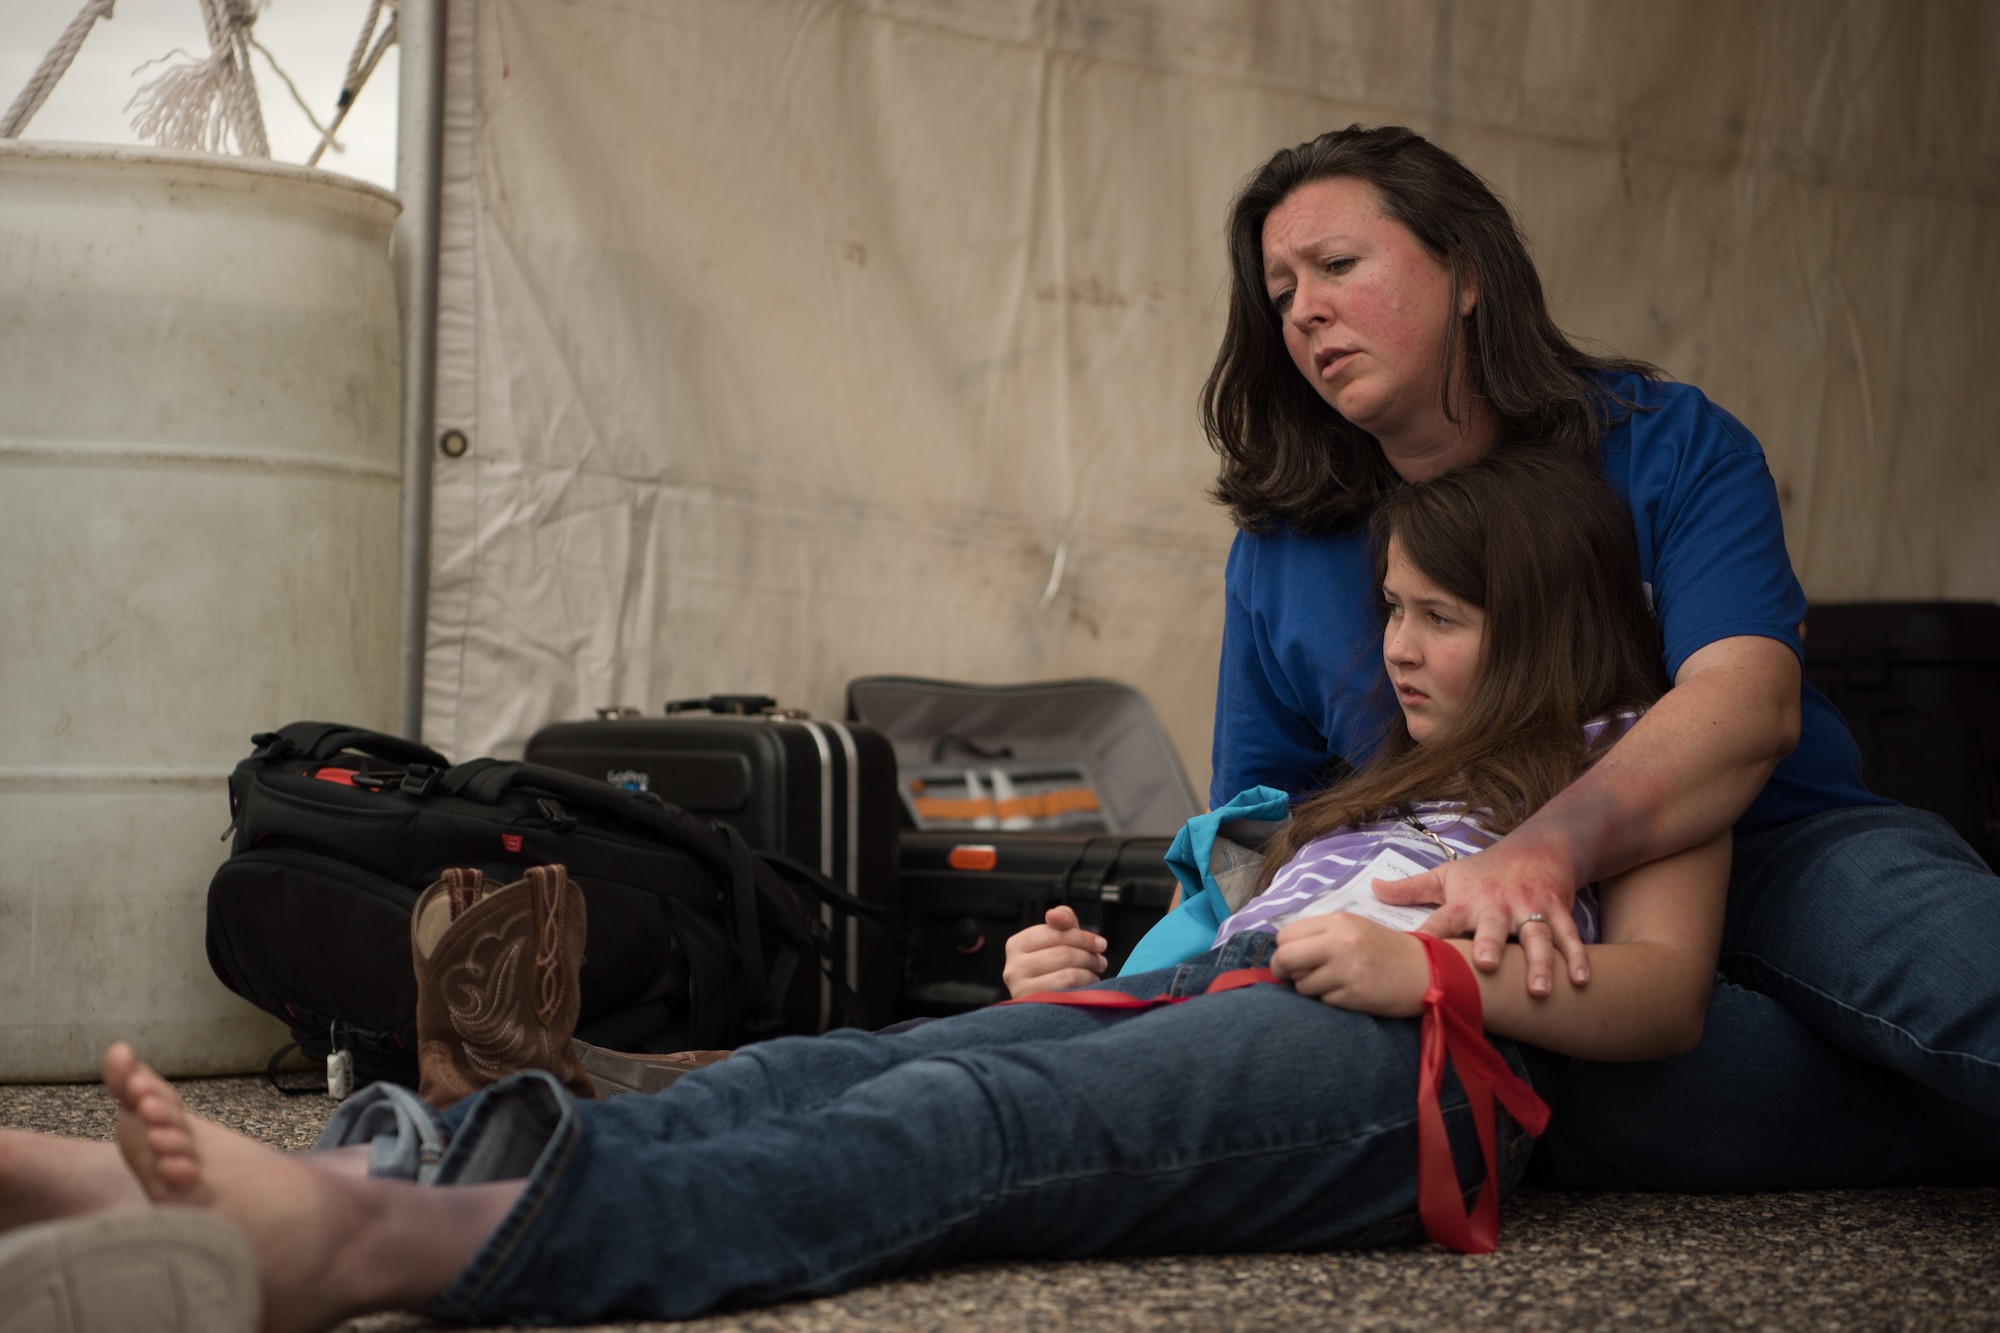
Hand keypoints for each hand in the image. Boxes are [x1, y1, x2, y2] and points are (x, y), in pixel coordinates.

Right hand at [1002, 906, 1106, 997]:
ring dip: (1089, 972)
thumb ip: (1062, 920)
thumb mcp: (1058, 940)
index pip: (1054, 933)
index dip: (1082, 937)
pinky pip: (1068, 991)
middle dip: (1088, 956)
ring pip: (1068, 973)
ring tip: (1094, 972)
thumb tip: (1054, 914)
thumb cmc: (1053, 969)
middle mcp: (1013, 967)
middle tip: (1100, 961)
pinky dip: (1084, 987)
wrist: (1046, 1006)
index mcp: (1016, 944)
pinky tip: (1088, 986)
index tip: (1100, 943)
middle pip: (1063, 953)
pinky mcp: (1036, 1006)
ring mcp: (1021, 989)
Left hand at [1269, 913, 1428, 1017]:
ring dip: (1310, 989)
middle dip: (1282, 970)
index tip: (1292, 958)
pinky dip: (1329, 1000)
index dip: (1284, 949)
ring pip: (1301, 985)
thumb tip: (1283, 952)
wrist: (1426, 970)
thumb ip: (1320, 935)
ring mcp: (1346, 969)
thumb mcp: (1354, 929)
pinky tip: (1348, 993)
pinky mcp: (1354, 995)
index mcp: (1338, 921)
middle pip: (1285, 958)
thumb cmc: (1386, 949)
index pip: (1286, 935)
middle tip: (1291, 977)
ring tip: (1332, 984)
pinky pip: (1323, 1001)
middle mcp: (1339, 942)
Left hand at [1373, 836, 1585, 995]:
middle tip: (1487, 966)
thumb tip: (1372, 888)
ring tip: (1540, 990)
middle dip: (1490, 945)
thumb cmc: (1486, 871)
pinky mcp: (1558, 912)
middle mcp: (1497, 906)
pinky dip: (1578, 958)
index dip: (1429, 934)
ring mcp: (1530, 909)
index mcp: (1466, 901)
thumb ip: (1411, 889)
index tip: (1414, 950)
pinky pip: (1570, 937)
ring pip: (1537, 937)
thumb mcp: (1447, 875)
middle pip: (1493, 928)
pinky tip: (1582, 981)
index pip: (1442, 920)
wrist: (1539, 848)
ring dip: (1540, 963)